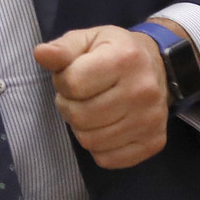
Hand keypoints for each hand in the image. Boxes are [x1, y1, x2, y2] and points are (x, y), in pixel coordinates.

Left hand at [33, 24, 173, 168]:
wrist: (158, 67)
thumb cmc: (114, 52)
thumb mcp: (88, 40)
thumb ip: (62, 48)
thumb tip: (41, 54)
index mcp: (125, 59)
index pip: (73, 84)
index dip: (62, 82)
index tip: (70, 77)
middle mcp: (143, 90)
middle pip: (80, 116)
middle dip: (69, 107)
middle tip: (78, 97)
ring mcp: (151, 120)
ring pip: (90, 141)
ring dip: (81, 128)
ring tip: (90, 110)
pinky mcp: (153, 142)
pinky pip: (107, 159)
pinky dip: (98, 147)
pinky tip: (105, 127)